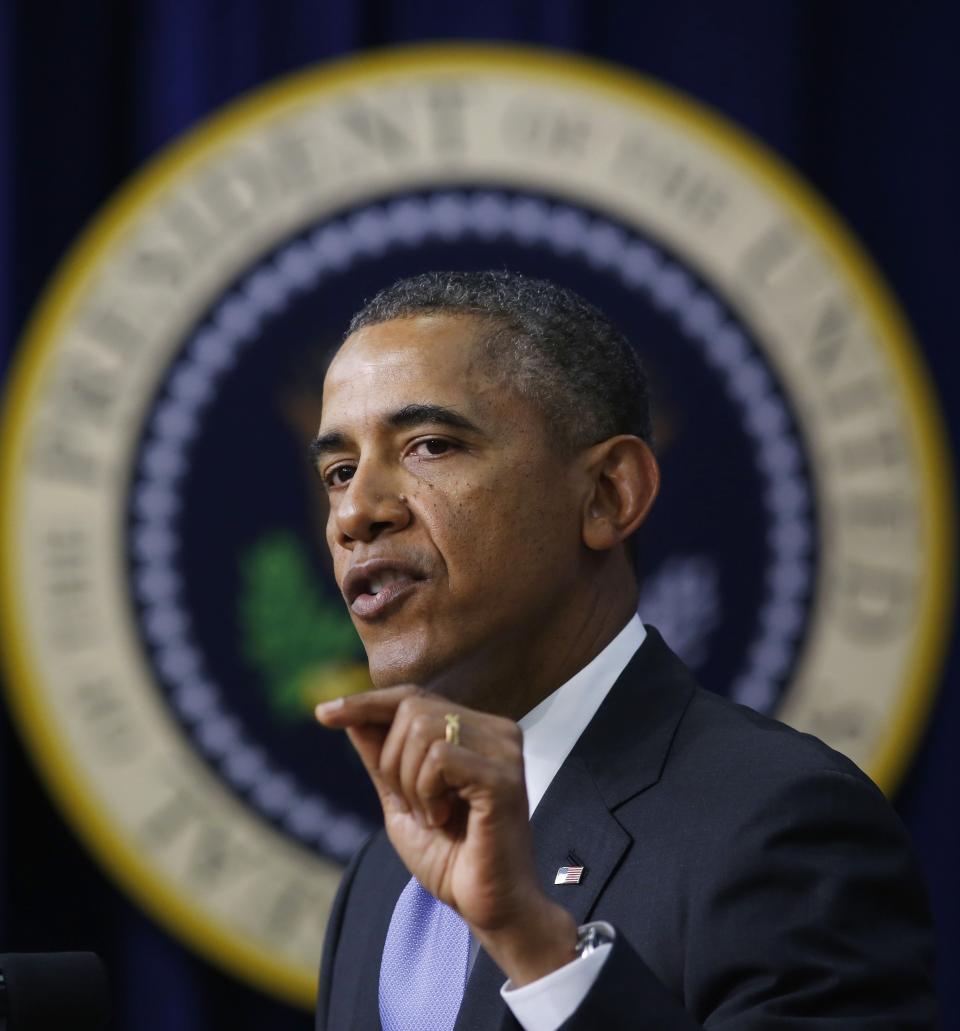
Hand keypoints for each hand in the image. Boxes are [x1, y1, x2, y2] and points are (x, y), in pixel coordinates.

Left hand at [316, 686, 577, 984]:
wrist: (487, 908)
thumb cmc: (450, 859)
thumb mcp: (401, 801)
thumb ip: (381, 758)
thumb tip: (350, 716)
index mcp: (475, 731)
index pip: (412, 697)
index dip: (366, 702)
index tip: (323, 713)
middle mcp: (495, 730)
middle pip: (412, 709)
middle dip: (392, 761)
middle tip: (413, 805)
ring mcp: (503, 750)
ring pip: (422, 730)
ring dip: (410, 782)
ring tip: (433, 816)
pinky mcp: (503, 776)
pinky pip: (439, 758)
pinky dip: (426, 792)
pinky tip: (443, 819)